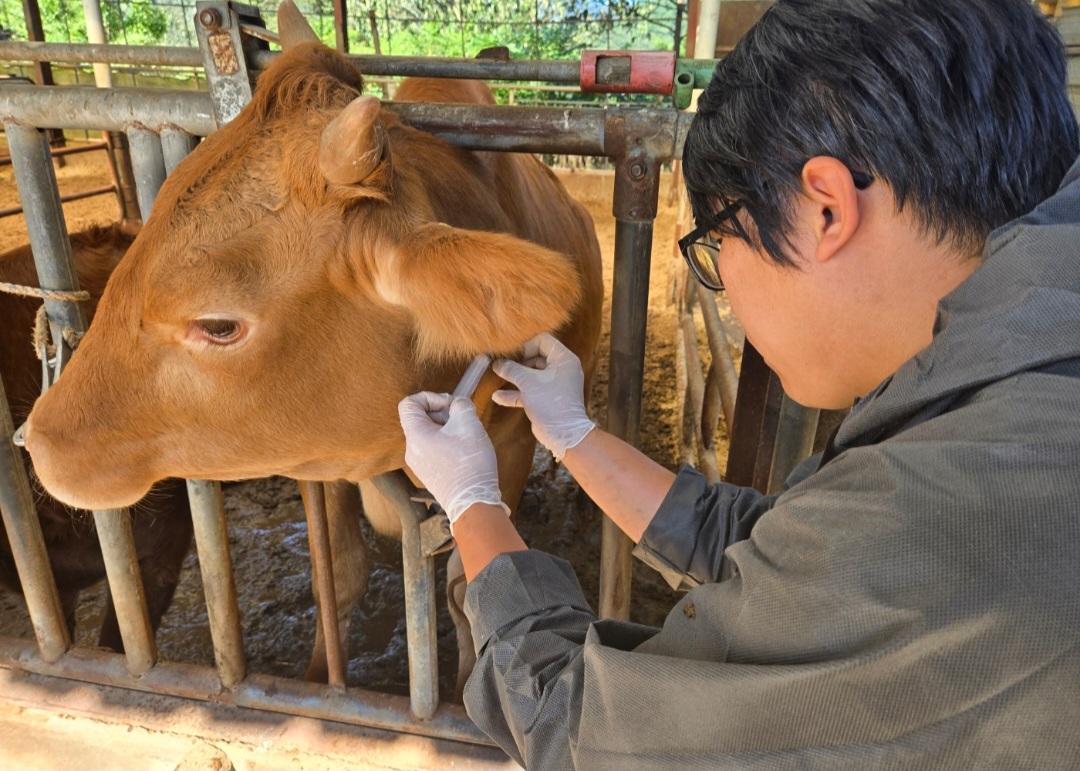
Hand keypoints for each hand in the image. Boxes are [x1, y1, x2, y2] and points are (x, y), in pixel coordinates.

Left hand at [398, 392, 508, 529]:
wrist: (473, 503)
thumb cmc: (470, 466)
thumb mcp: (470, 425)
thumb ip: (461, 405)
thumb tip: (457, 405)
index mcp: (416, 436)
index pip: (409, 403)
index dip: (429, 397)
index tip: (449, 405)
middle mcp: (412, 450)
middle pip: (420, 419)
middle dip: (442, 413)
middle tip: (462, 419)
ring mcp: (419, 464)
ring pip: (428, 434)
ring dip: (447, 428)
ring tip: (466, 436)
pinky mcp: (429, 473)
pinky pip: (433, 449)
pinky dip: (447, 442)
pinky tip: (464, 450)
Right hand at [492, 333, 594, 460]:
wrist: (563, 434)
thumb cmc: (550, 402)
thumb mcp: (528, 382)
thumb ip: (511, 369)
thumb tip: (496, 363)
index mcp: (564, 359)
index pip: (543, 341)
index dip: (526, 345)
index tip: (512, 354)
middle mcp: (561, 370)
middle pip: (535, 357)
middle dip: (517, 362)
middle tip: (501, 364)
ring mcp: (554, 385)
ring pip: (531, 375)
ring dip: (514, 377)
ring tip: (496, 376)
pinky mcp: (546, 399)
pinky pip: (529, 391)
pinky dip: (516, 393)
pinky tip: (498, 397)